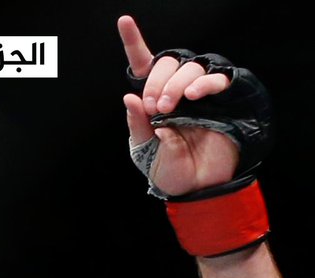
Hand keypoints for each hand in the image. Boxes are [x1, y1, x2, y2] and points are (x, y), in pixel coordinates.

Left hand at [117, 14, 238, 194]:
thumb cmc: (172, 171)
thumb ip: (137, 125)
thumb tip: (129, 97)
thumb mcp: (146, 152)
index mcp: (155, 100)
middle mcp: (177, 91)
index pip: (144, 67)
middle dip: (156, 82)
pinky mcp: (221, 100)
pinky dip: (204, 83)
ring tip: (168, 109)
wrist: (197, 189)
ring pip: (189, 68)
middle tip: (153, 108)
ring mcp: (199, 94)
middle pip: (167, 63)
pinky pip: (216, 78)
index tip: (124, 22)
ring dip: (176, 84)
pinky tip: (195, 95)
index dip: (134, 43)